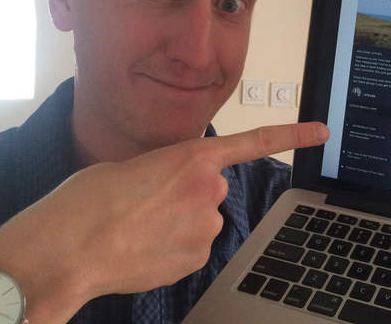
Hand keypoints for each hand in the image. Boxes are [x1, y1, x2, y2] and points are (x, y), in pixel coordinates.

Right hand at [0, 121, 327, 322]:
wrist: (67, 250)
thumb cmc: (87, 200)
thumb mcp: (130, 167)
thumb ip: (166, 170)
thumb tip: (173, 191)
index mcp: (192, 156)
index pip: (255, 142)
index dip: (293, 135)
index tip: (323, 132)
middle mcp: (210, 190)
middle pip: (211, 190)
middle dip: (187, 196)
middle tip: (146, 204)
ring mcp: (207, 228)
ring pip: (201, 221)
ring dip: (179, 223)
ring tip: (138, 227)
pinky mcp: (197, 259)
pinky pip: (192, 247)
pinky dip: (173, 248)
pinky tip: (143, 249)